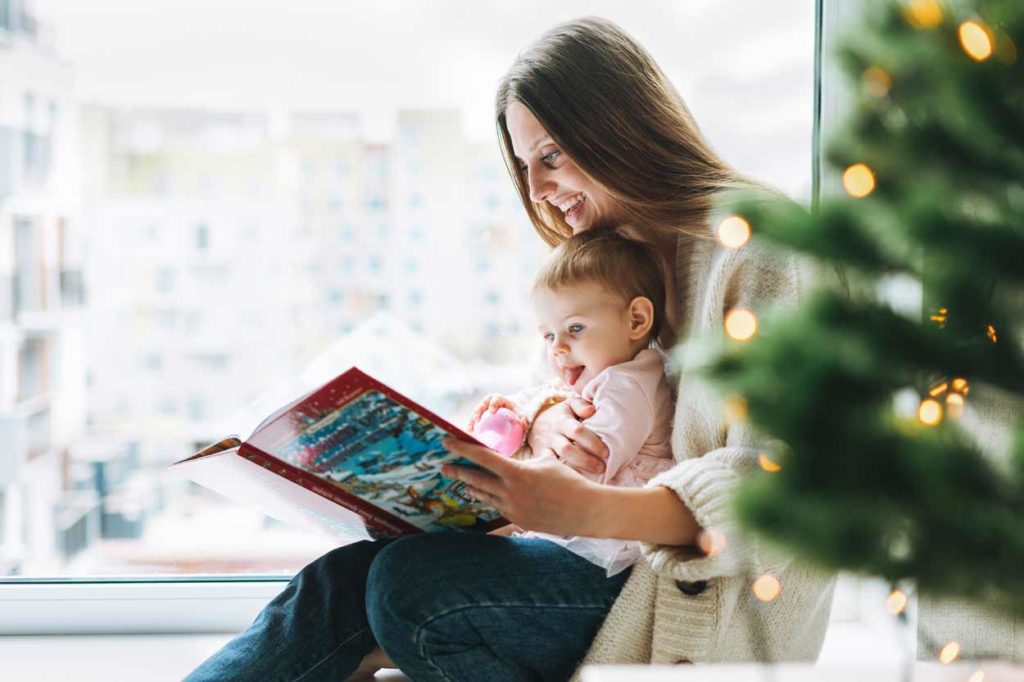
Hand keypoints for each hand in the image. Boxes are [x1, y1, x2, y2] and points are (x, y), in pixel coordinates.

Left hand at [442, 436, 604, 536]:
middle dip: (458, 471)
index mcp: (516, 473)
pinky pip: (499, 507)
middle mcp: (510, 492)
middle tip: (443, 466)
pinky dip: (490, 499)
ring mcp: (513, 509)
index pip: (482, 457)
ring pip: (485, 495)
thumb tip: (512, 462)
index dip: (462, 448)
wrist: (585, 511)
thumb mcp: (545, 462)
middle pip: (476, 479)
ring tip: (461, 481)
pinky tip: (485, 496)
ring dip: (472, 487)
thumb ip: (524, 462)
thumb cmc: (568, 481)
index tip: (447, 441)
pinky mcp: (519, 521)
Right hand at [468, 394, 519, 430]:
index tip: (492, 411)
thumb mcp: (522, 414)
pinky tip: (471, 438)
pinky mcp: (479, 418)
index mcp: (498, 399)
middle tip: (476, 419)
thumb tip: (524, 424)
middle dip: (477, 411)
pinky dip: (472, 429)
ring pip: (475, 415)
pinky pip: (474, 423)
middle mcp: (488, 403)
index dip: (493, 404)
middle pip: (481, 406)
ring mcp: (482, 410)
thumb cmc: (516, 413)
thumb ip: (524, 419)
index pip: (495, 400)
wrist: (509, 414)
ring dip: (471, 422)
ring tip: (469, 431)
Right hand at [527, 397, 607, 475]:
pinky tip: (575, 482)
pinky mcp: (540, 459)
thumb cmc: (560, 415)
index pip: (578, 431)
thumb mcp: (570, 404)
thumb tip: (591, 410)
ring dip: (575, 471)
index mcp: (562, 421)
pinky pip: (548, 469)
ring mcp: (544, 448)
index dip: (592, 442)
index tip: (606, 452)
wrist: (534, 422)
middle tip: (602, 467)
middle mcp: (552, 435)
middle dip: (586, 460)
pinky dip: (560, 476)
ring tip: (591, 477)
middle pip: (567, 450)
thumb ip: (581, 405)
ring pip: (556, 462)